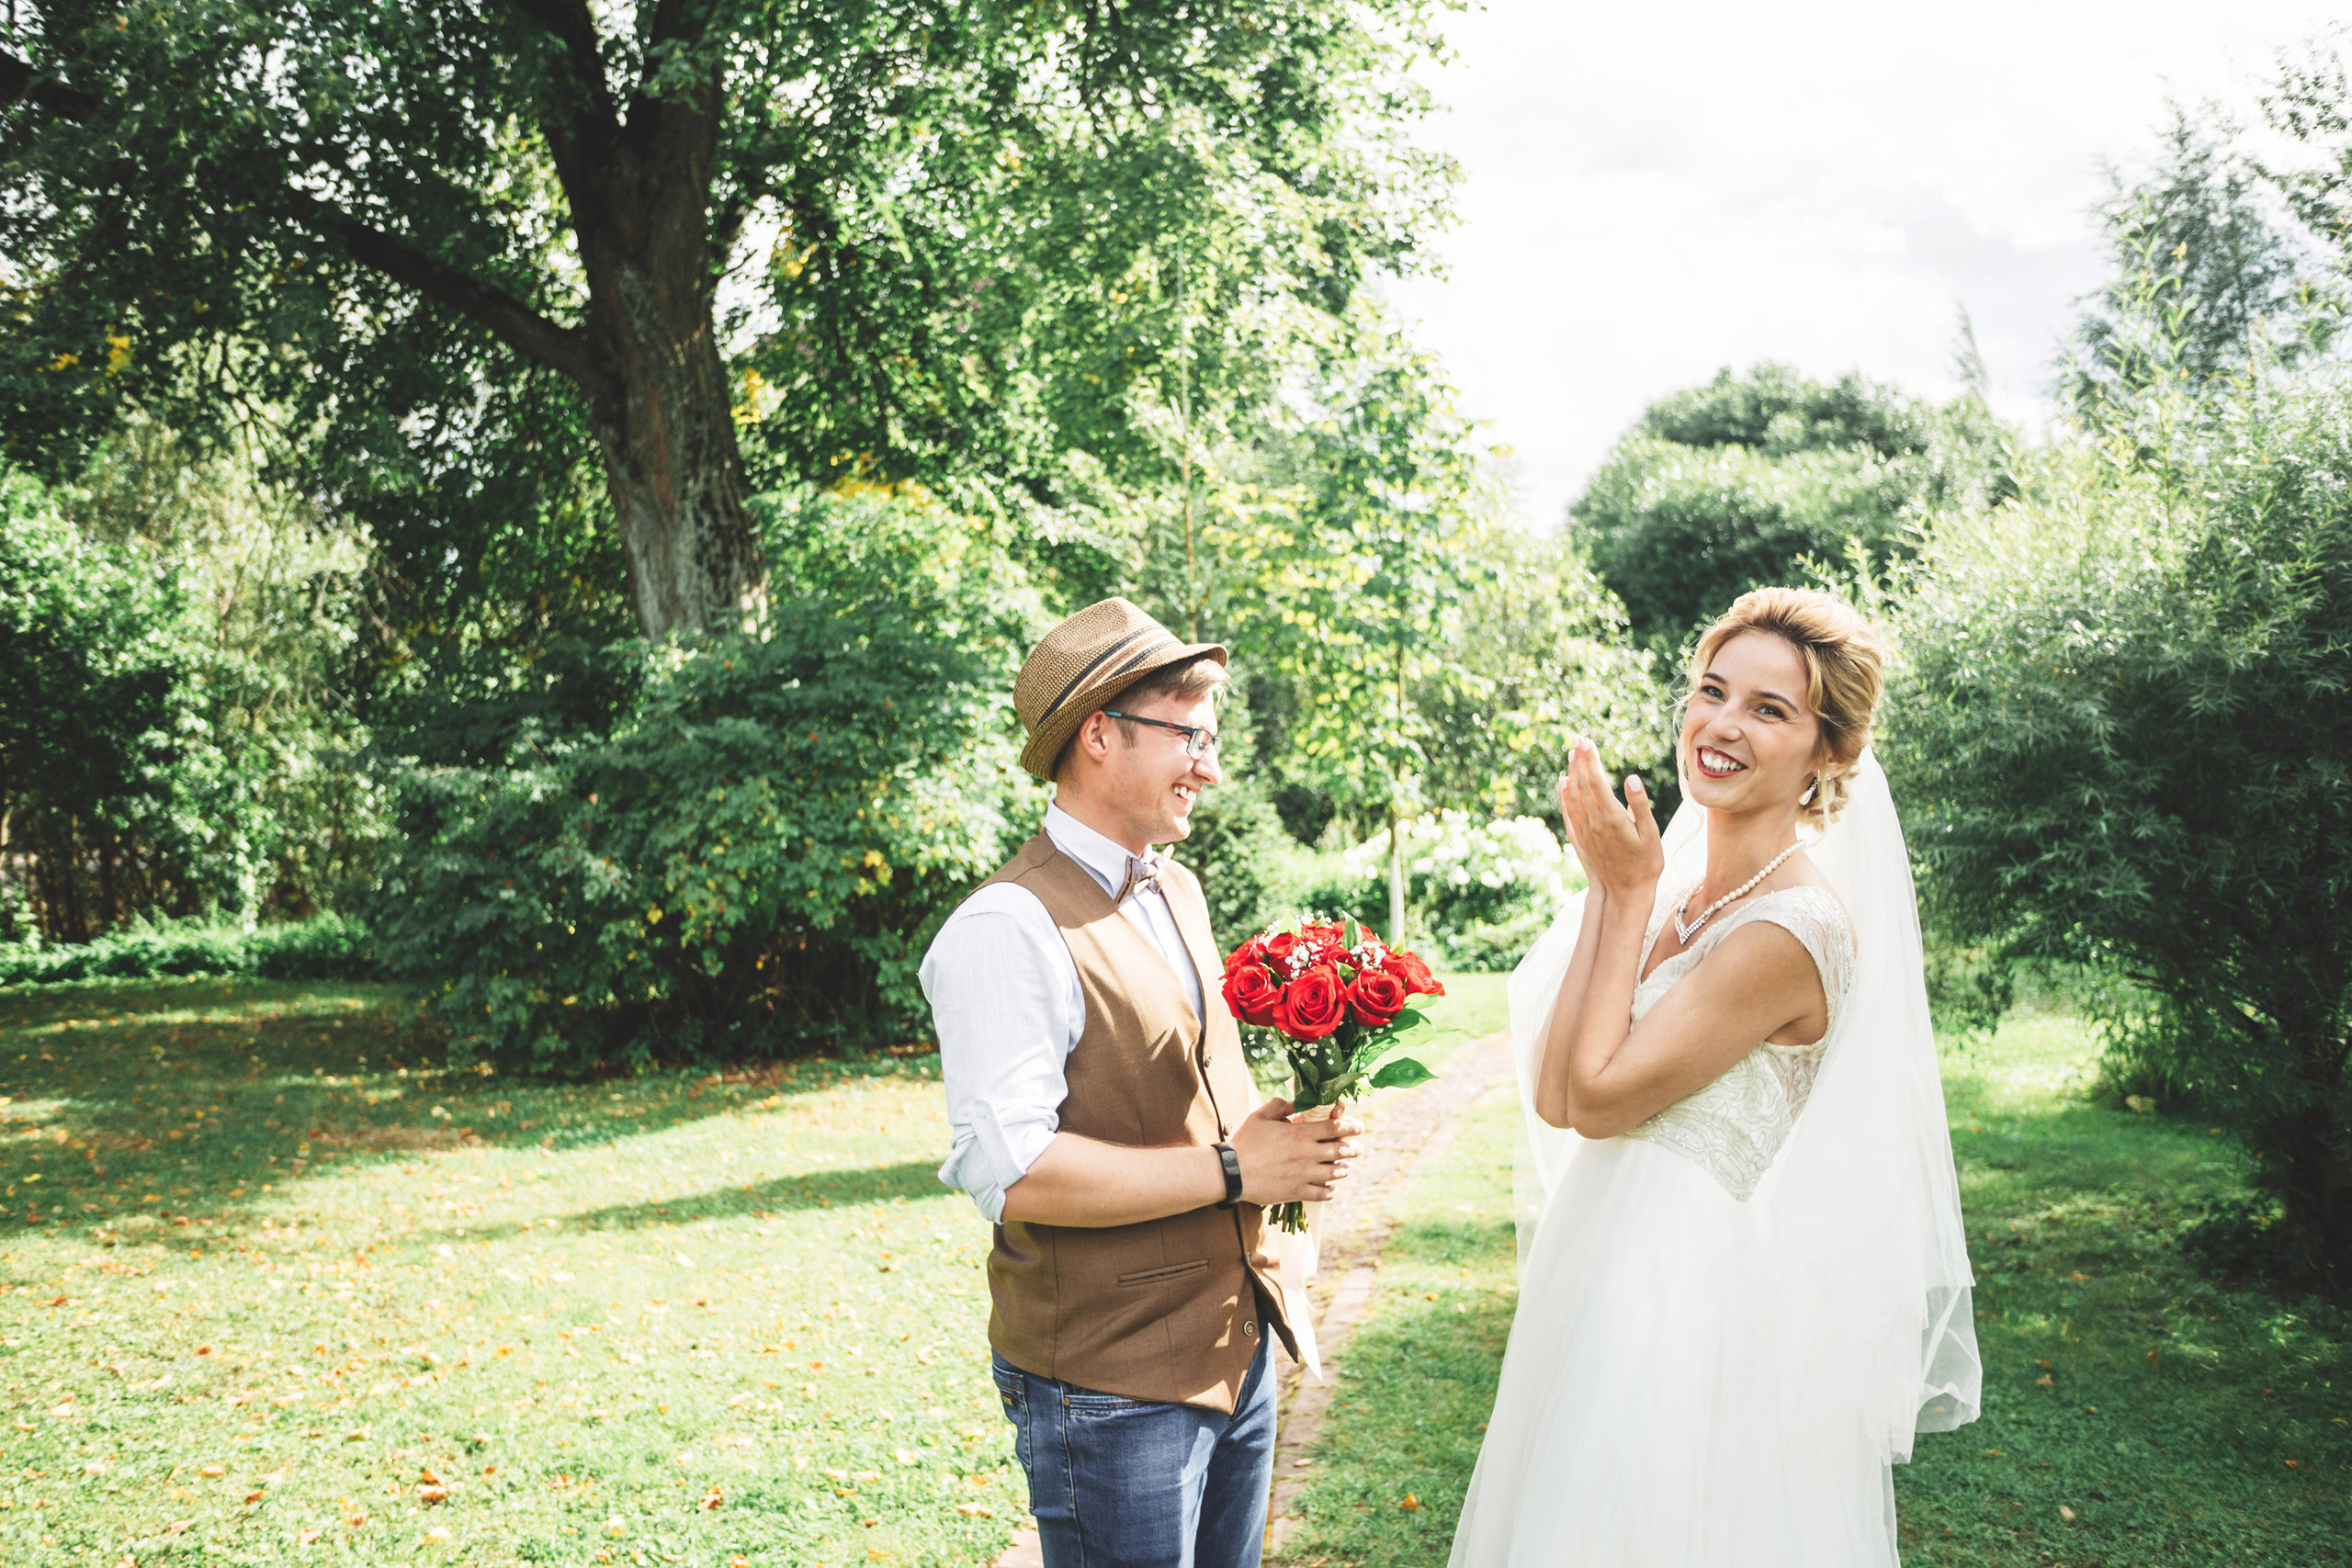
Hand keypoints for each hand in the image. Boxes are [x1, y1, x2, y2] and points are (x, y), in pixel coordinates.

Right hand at [1232, 1097, 1363, 1206]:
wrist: (1233, 1172)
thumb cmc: (1245, 1142)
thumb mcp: (1260, 1116)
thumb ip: (1280, 1105)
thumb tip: (1295, 1101)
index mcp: (1300, 1134)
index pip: (1335, 1128)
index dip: (1351, 1127)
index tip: (1359, 1128)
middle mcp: (1307, 1154)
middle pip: (1341, 1151)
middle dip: (1353, 1149)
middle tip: (1358, 1148)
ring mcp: (1304, 1175)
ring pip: (1335, 1173)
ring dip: (1343, 1169)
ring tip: (1346, 1167)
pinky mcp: (1297, 1192)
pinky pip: (1323, 1193)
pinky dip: (1331, 1190)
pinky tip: (1332, 1188)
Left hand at [1557, 735, 1662, 898]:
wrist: (1627, 893)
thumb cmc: (1647, 863)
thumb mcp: (1651, 834)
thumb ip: (1640, 805)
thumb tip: (1631, 778)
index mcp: (1611, 817)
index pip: (1596, 780)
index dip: (1590, 759)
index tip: (1587, 740)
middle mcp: (1593, 822)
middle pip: (1581, 784)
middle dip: (1579, 759)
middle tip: (1577, 738)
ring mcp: (1585, 831)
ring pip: (1572, 796)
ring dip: (1571, 773)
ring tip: (1570, 754)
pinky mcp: (1581, 840)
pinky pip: (1568, 812)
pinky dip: (1564, 795)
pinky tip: (1563, 784)